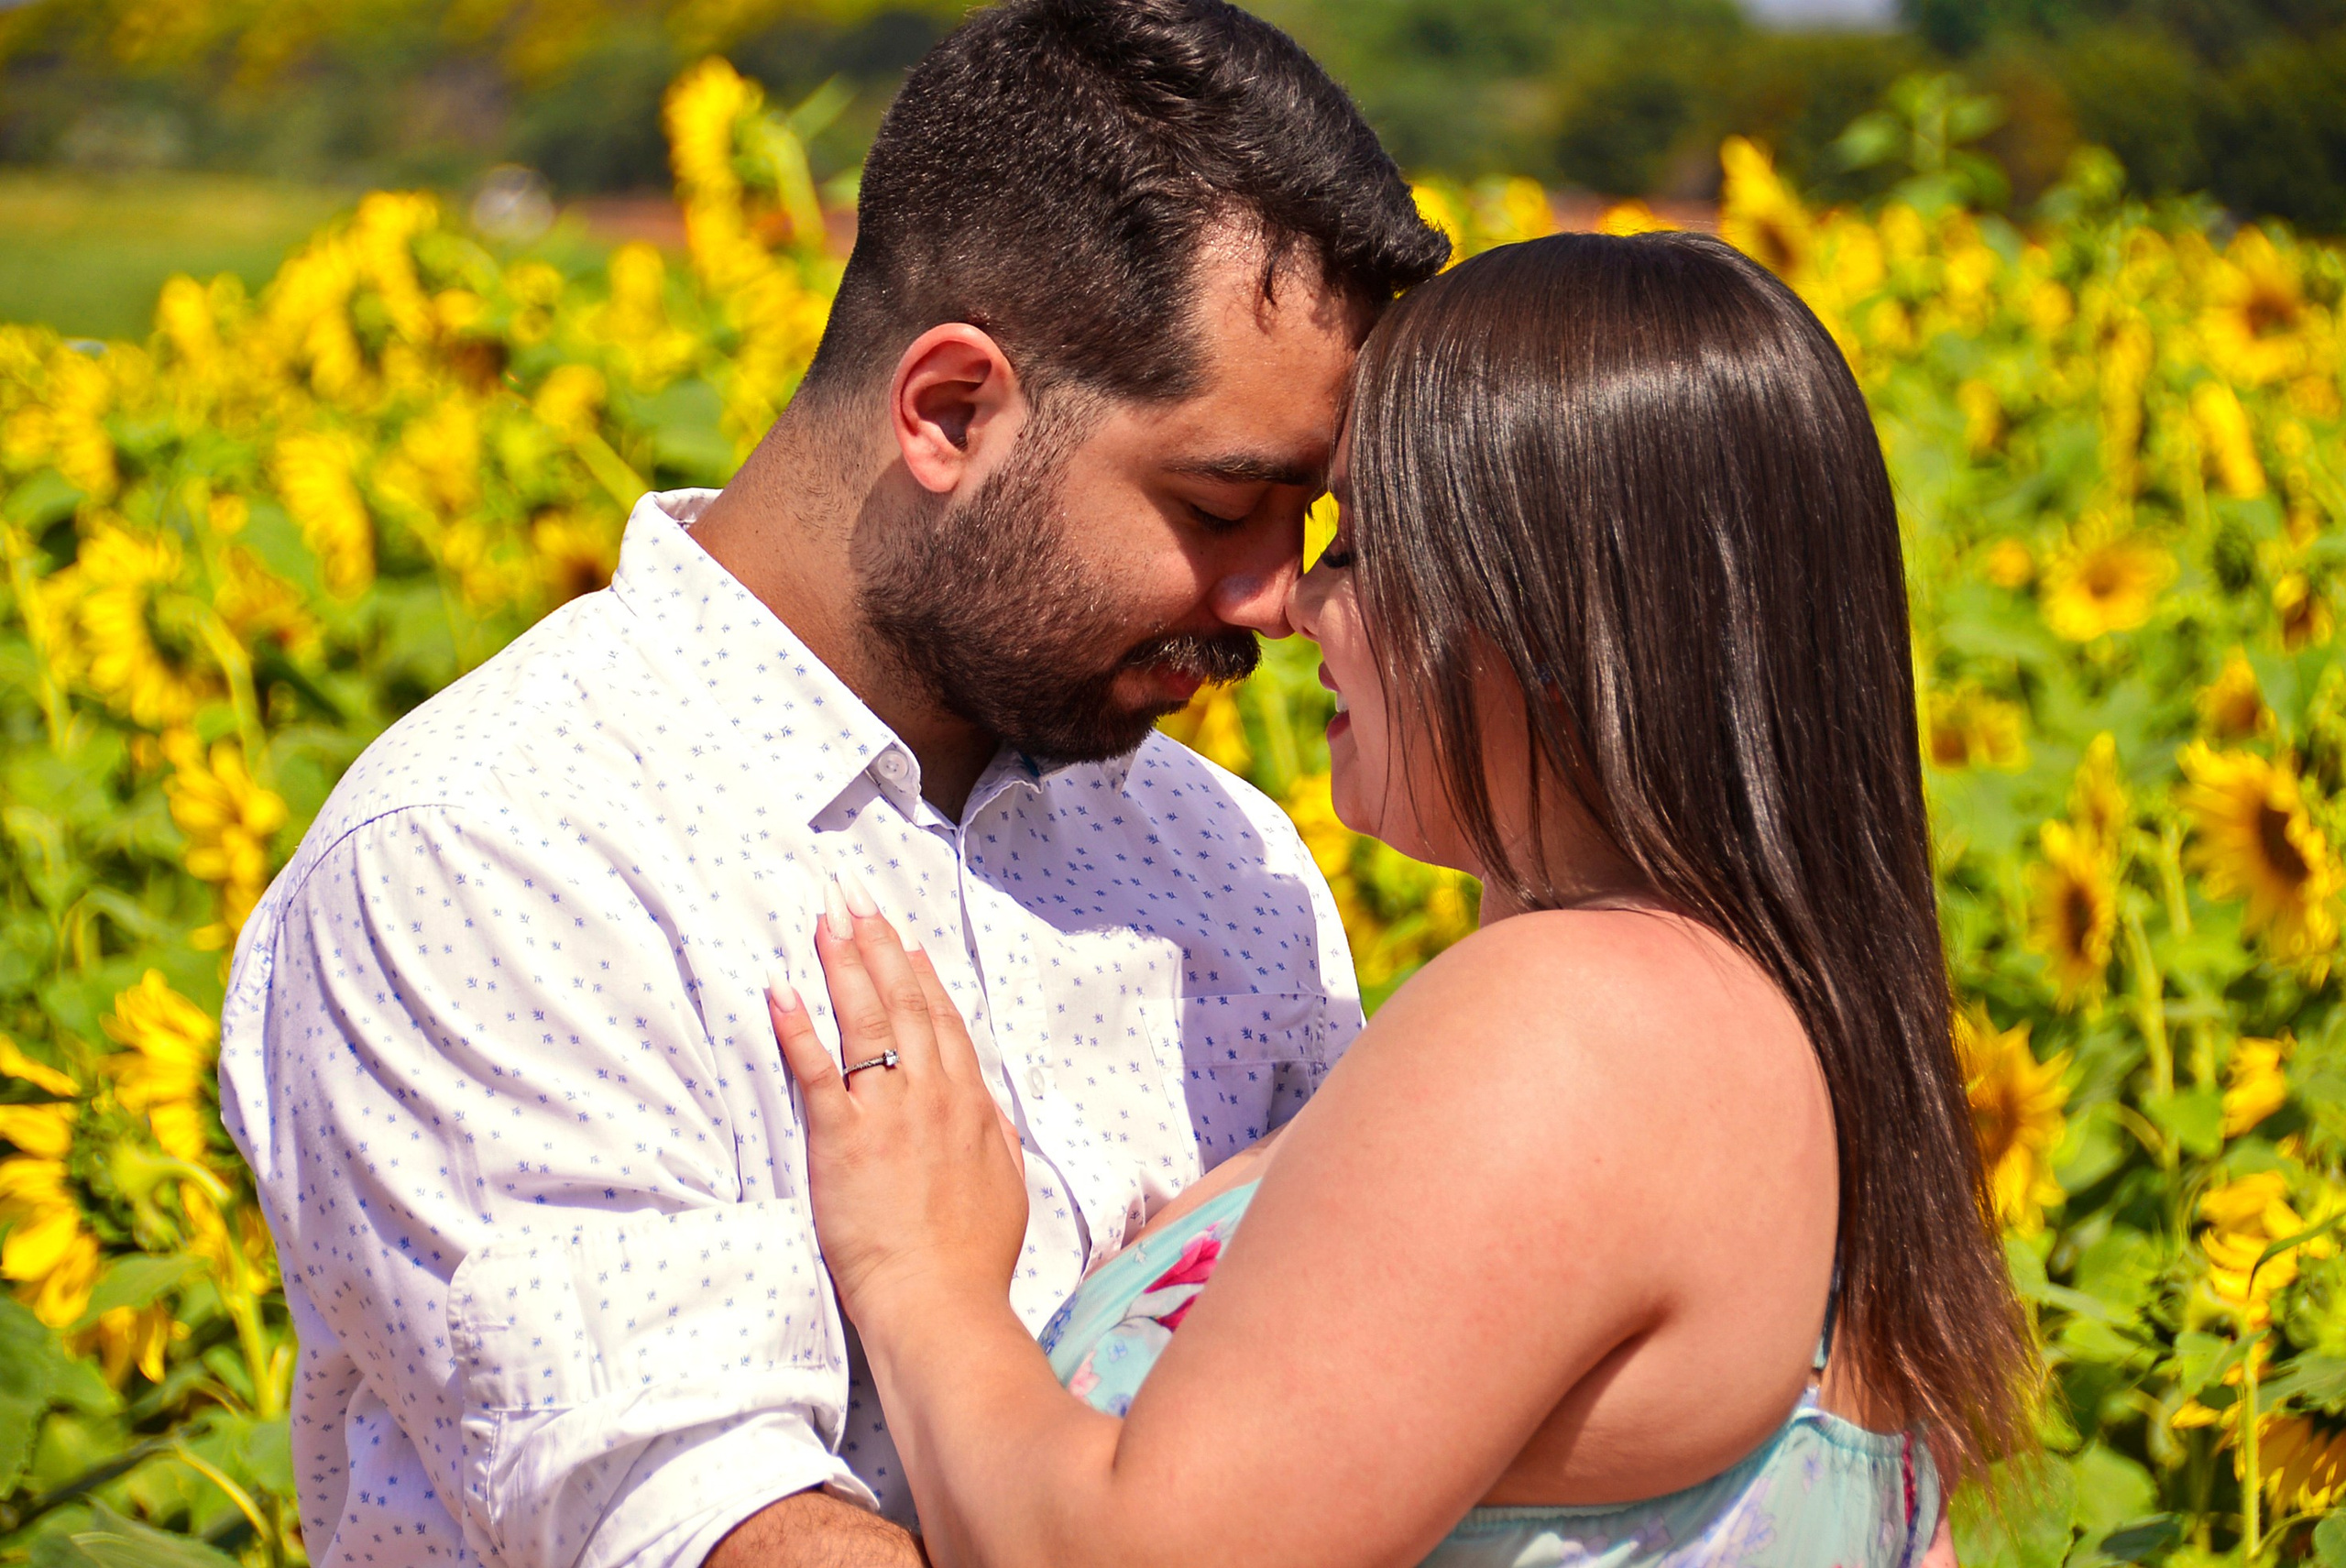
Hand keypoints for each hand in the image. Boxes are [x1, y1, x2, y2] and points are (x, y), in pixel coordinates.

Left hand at [771, 873, 1028, 1328]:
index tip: (904, 939)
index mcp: (970, 1105)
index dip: (921, 975)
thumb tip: (990, 1111)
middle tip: (856, 898)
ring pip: (866, 1020)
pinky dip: (797, 1027)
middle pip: (904, 1003)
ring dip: (844, 964)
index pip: (942, 1022)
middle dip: (878, 945)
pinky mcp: (843, 1138)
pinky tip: (781, 989)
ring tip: (826, 920)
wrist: (941, 1302)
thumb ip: (996, 1140)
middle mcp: (932, 1096)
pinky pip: (816, 1070)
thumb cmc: (972, 1259)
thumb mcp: (1006, 1188)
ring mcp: (888, 1112)